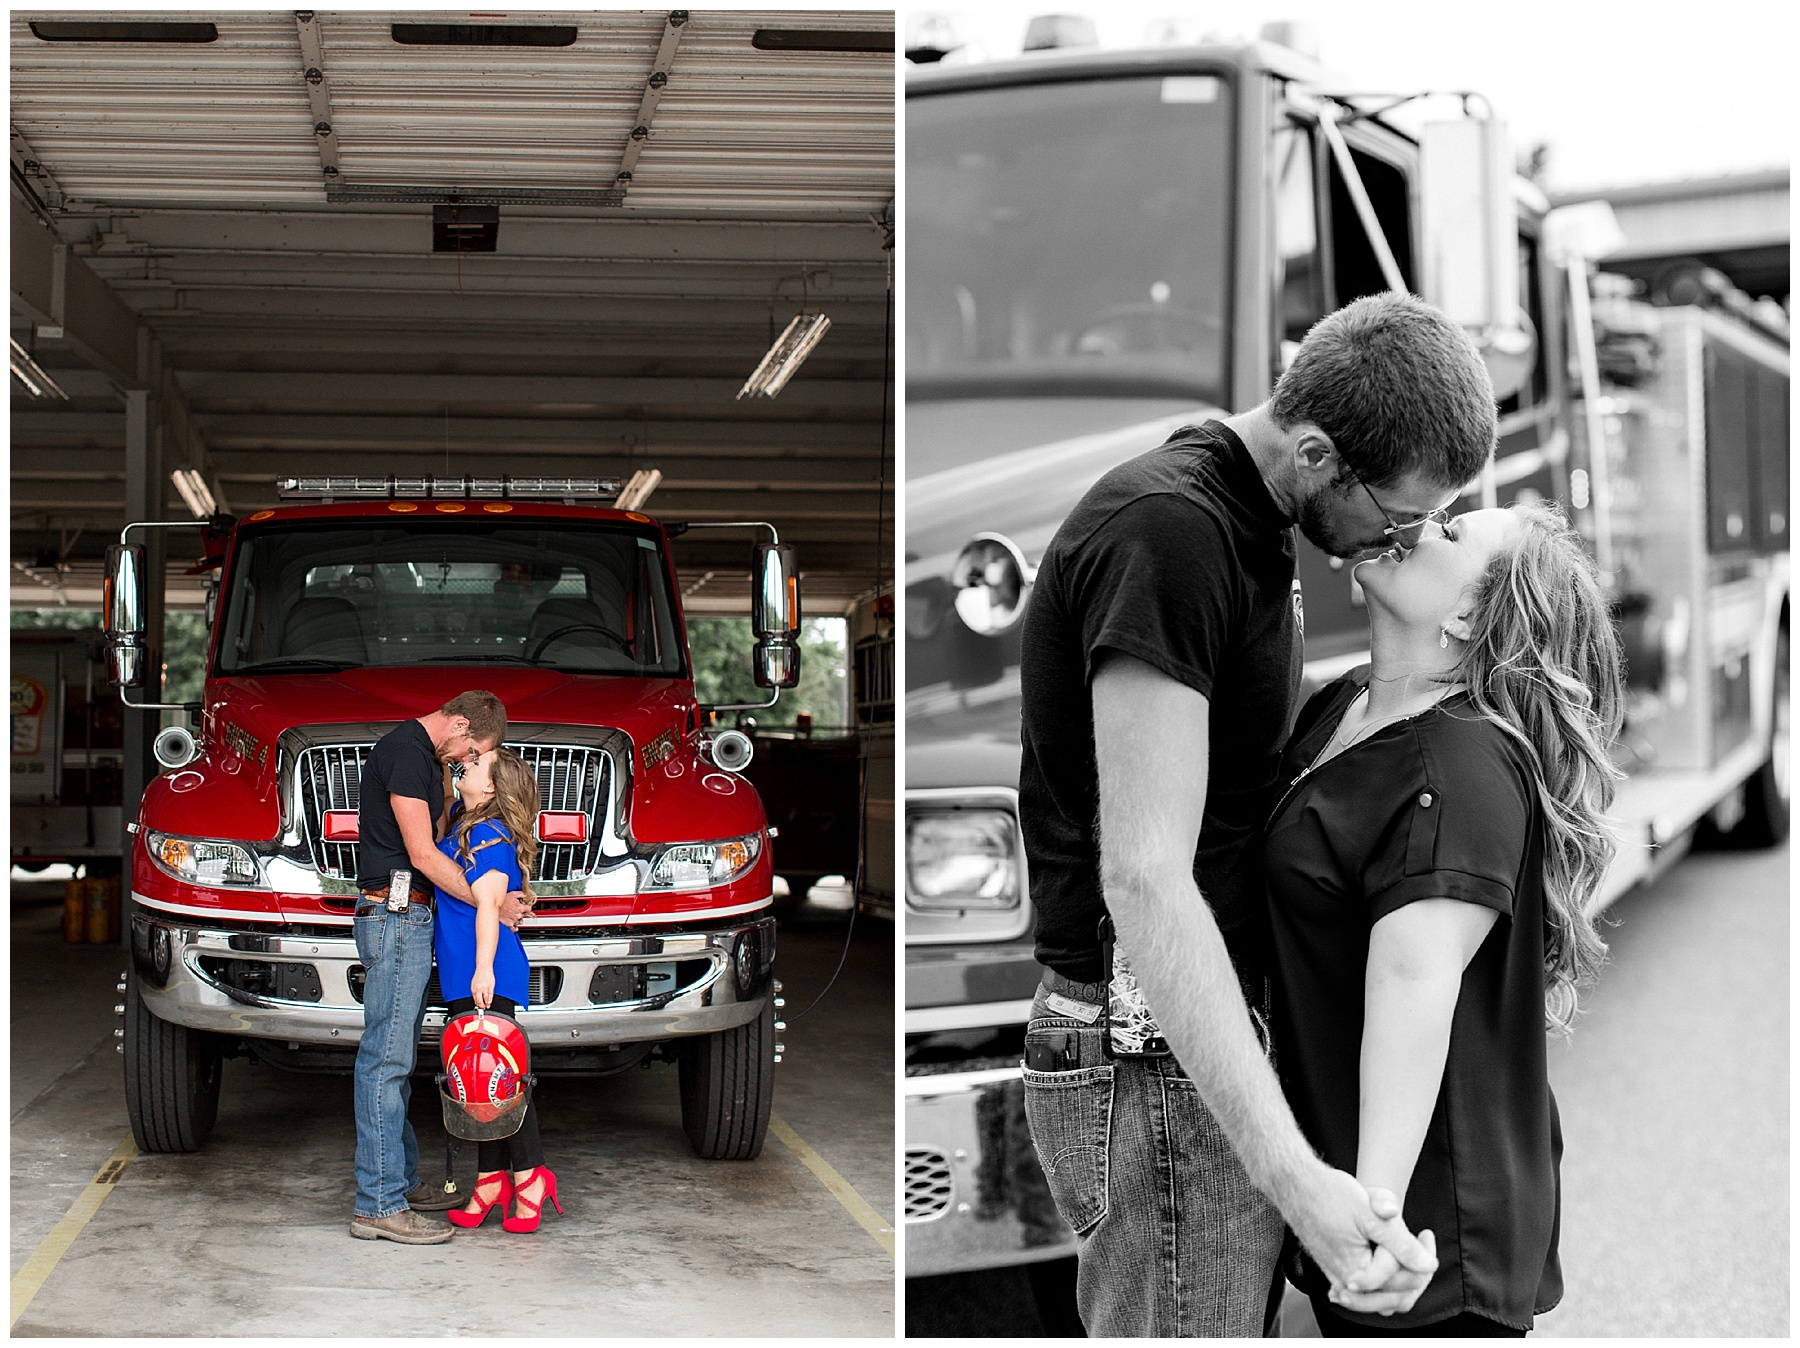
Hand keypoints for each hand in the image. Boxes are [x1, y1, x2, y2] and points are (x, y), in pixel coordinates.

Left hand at [470, 967, 494, 1009]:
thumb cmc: (479, 976)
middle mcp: (479, 989)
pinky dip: (490, 999)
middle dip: (481, 1005)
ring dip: (487, 1003)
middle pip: (480, 1000)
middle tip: (483, 1008)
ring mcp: (485, 988)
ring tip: (488, 1006)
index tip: (479, 1006)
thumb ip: (475, 992)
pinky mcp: (490, 986)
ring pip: (486, 998)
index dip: (477, 1004)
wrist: (484, 968)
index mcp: (474, 989)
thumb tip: (476, 999)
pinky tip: (490, 1001)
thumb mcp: (473, 984)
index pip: (475, 999)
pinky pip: (491, 994)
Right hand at [499, 890, 531, 930]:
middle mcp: (518, 915)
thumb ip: (521, 894)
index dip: (526, 907)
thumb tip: (525, 895)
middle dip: (521, 913)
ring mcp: (514, 920)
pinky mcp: (509, 924)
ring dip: (518, 920)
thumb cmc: (502, 900)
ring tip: (514, 917)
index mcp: (520, 908)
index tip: (524, 907)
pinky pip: (514, 929)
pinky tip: (515, 926)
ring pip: (519, 922)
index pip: (529, 909)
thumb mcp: (513, 894)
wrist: (494, 906)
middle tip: (516, 910)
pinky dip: (515, 928)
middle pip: (523, 915)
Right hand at [1285, 1166, 1436, 1307]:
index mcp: (1357, 1272)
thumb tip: (1428, 1266)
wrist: (1295, 1184)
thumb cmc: (1329, 1195)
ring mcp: (1337, 1277)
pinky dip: (1381, 1279)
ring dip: (1399, 1279)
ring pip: (1379, 1295)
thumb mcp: (1373, 1216)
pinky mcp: (1333, 1269)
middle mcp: (1346, 1282)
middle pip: (1393, 1295)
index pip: (1403, 1282)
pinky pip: (1364, 1289)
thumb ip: (1402, 1245)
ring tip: (1409, 1252)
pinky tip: (1387, 1263)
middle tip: (1421, 1241)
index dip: (1422, 1260)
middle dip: (1414, 1272)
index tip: (1425, 1234)